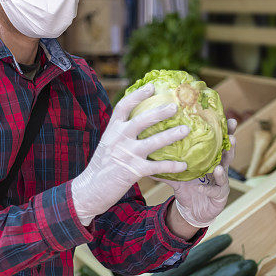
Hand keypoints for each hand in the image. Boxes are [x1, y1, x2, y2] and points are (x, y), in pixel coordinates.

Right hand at [71, 83, 189, 225]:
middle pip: (142, 120)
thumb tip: (138, 122)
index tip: (152, 87)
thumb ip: (120, 133)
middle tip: (175, 106)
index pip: (123, 106)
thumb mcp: (107, 144)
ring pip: (153, 141)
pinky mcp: (133, 171)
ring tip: (187, 129)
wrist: (89, 189)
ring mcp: (126, 154)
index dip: (137, 95)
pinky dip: (172, 166)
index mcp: (112, 130)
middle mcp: (119, 138)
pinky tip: (184, 165)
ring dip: (172, 135)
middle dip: (159, 112)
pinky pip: (157, 166)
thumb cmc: (101, 166)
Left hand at [159, 119, 236, 228]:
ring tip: (221, 160)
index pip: (220, 141)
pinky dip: (208, 189)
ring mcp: (221, 182)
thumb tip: (148, 152)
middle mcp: (219, 167)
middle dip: (231, 143)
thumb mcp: (178, 173)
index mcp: (211, 158)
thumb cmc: (188, 188)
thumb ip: (167, 164)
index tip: (229, 118)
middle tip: (231, 136)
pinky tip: (201, 188)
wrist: (193, 210)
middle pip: (228, 153)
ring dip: (224, 165)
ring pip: (225, 171)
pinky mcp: (220, 196)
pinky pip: (214, 191)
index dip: (226, 131)